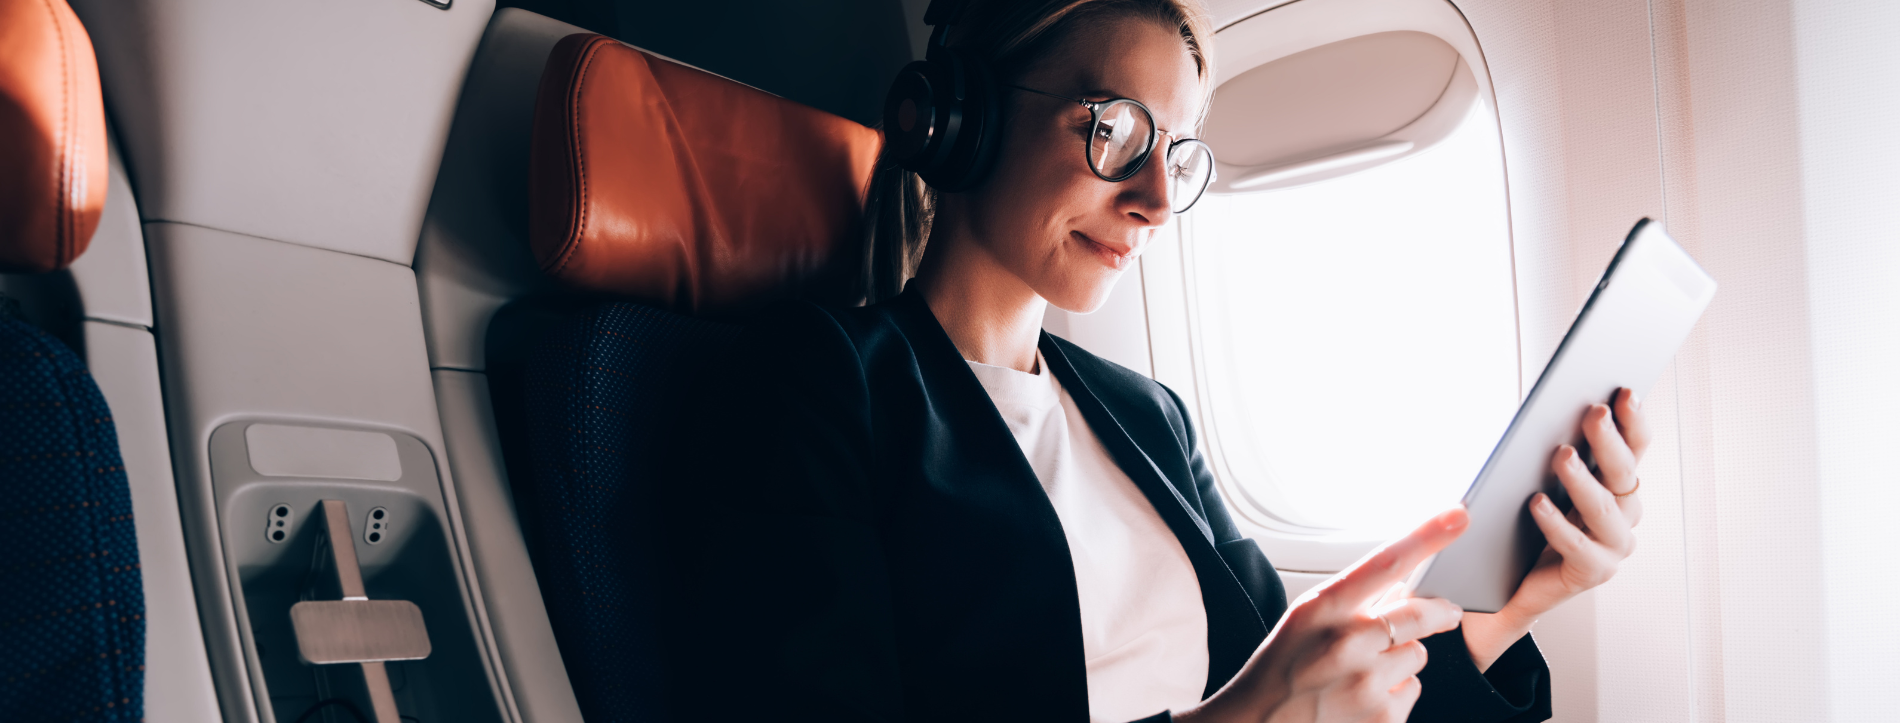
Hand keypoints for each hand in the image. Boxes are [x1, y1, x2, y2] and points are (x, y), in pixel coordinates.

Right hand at [1178, 509, 1469, 722]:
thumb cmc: (1281, 670)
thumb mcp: (1303, 621)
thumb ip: (1350, 601)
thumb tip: (1403, 585)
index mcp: (1323, 609)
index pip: (1385, 563)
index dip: (1426, 536)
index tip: (1458, 515)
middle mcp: (1348, 643)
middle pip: (1421, 615)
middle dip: (1437, 613)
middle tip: (1445, 613)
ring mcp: (1367, 684)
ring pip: (1419, 656)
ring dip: (1402, 661)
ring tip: (1361, 674)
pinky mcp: (1383, 718)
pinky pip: (1412, 691)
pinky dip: (1394, 694)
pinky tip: (1361, 700)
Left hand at [1462, 388, 1649, 669]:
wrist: (1504, 582)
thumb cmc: (1523, 522)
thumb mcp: (1538, 477)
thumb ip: (1556, 451)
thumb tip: (1550, 408)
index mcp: (1616, 483)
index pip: (1634, 447)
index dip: (1633, 419)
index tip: (1623, 390)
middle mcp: (1623, 512)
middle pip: (1623, 472)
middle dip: (1608, 440)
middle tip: (1593, 412)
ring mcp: (1613, 545)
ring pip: (1603, 508)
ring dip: (1582, 479)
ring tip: (1562, 455)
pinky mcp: (1593, 572)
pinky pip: (1576, 546)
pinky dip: (1557, 522)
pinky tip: (1538, 502)